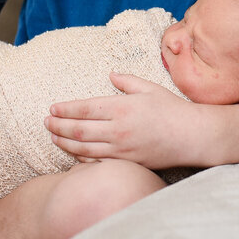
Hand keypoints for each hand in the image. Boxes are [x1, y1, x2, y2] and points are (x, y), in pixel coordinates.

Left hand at [44, 73, 198, 168]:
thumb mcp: (149, 88)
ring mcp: (122, 149)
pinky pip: (97, 162)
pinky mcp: (127, 162)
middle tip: (46, 122)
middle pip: (79, 129)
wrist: (192, 136)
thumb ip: (126, 81)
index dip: (65, 109)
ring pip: (84, 148)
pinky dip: (81, 157)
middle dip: (58, 126)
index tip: (52, 107)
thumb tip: (110, 75)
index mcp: (122, 107)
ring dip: (65, 142)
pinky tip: (73, 152)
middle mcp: (118, 129)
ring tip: (53, 136)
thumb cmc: (172, 109)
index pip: (85, 108)